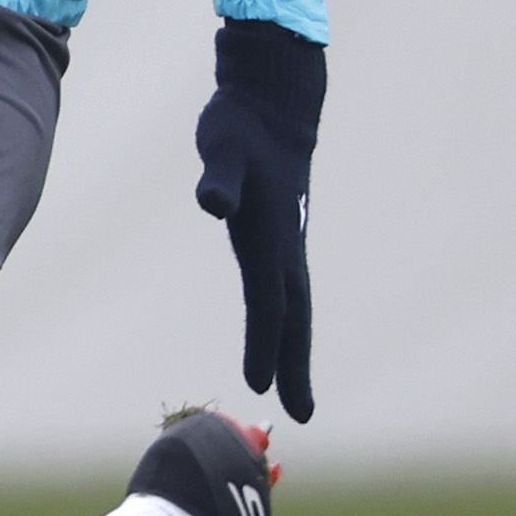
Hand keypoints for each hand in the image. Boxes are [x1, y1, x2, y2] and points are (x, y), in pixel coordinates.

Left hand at [193, 19, 324, 421]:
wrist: (274, 102)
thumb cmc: (242, 127)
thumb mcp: (222, 148)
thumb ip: (219, 178)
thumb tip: (214, 202)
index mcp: (269, 237)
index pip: (268, 302)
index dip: (265, 344)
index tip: (260, 385)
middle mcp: (283, 247)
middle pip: (294, 316)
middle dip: (295, 365)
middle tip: (301, 413)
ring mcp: (285, 243)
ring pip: (294, 306)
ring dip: (294, 348)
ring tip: (293, 390)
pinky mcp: (279, 236)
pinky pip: (284, 290)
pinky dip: (284, 320)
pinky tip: (278, 332)